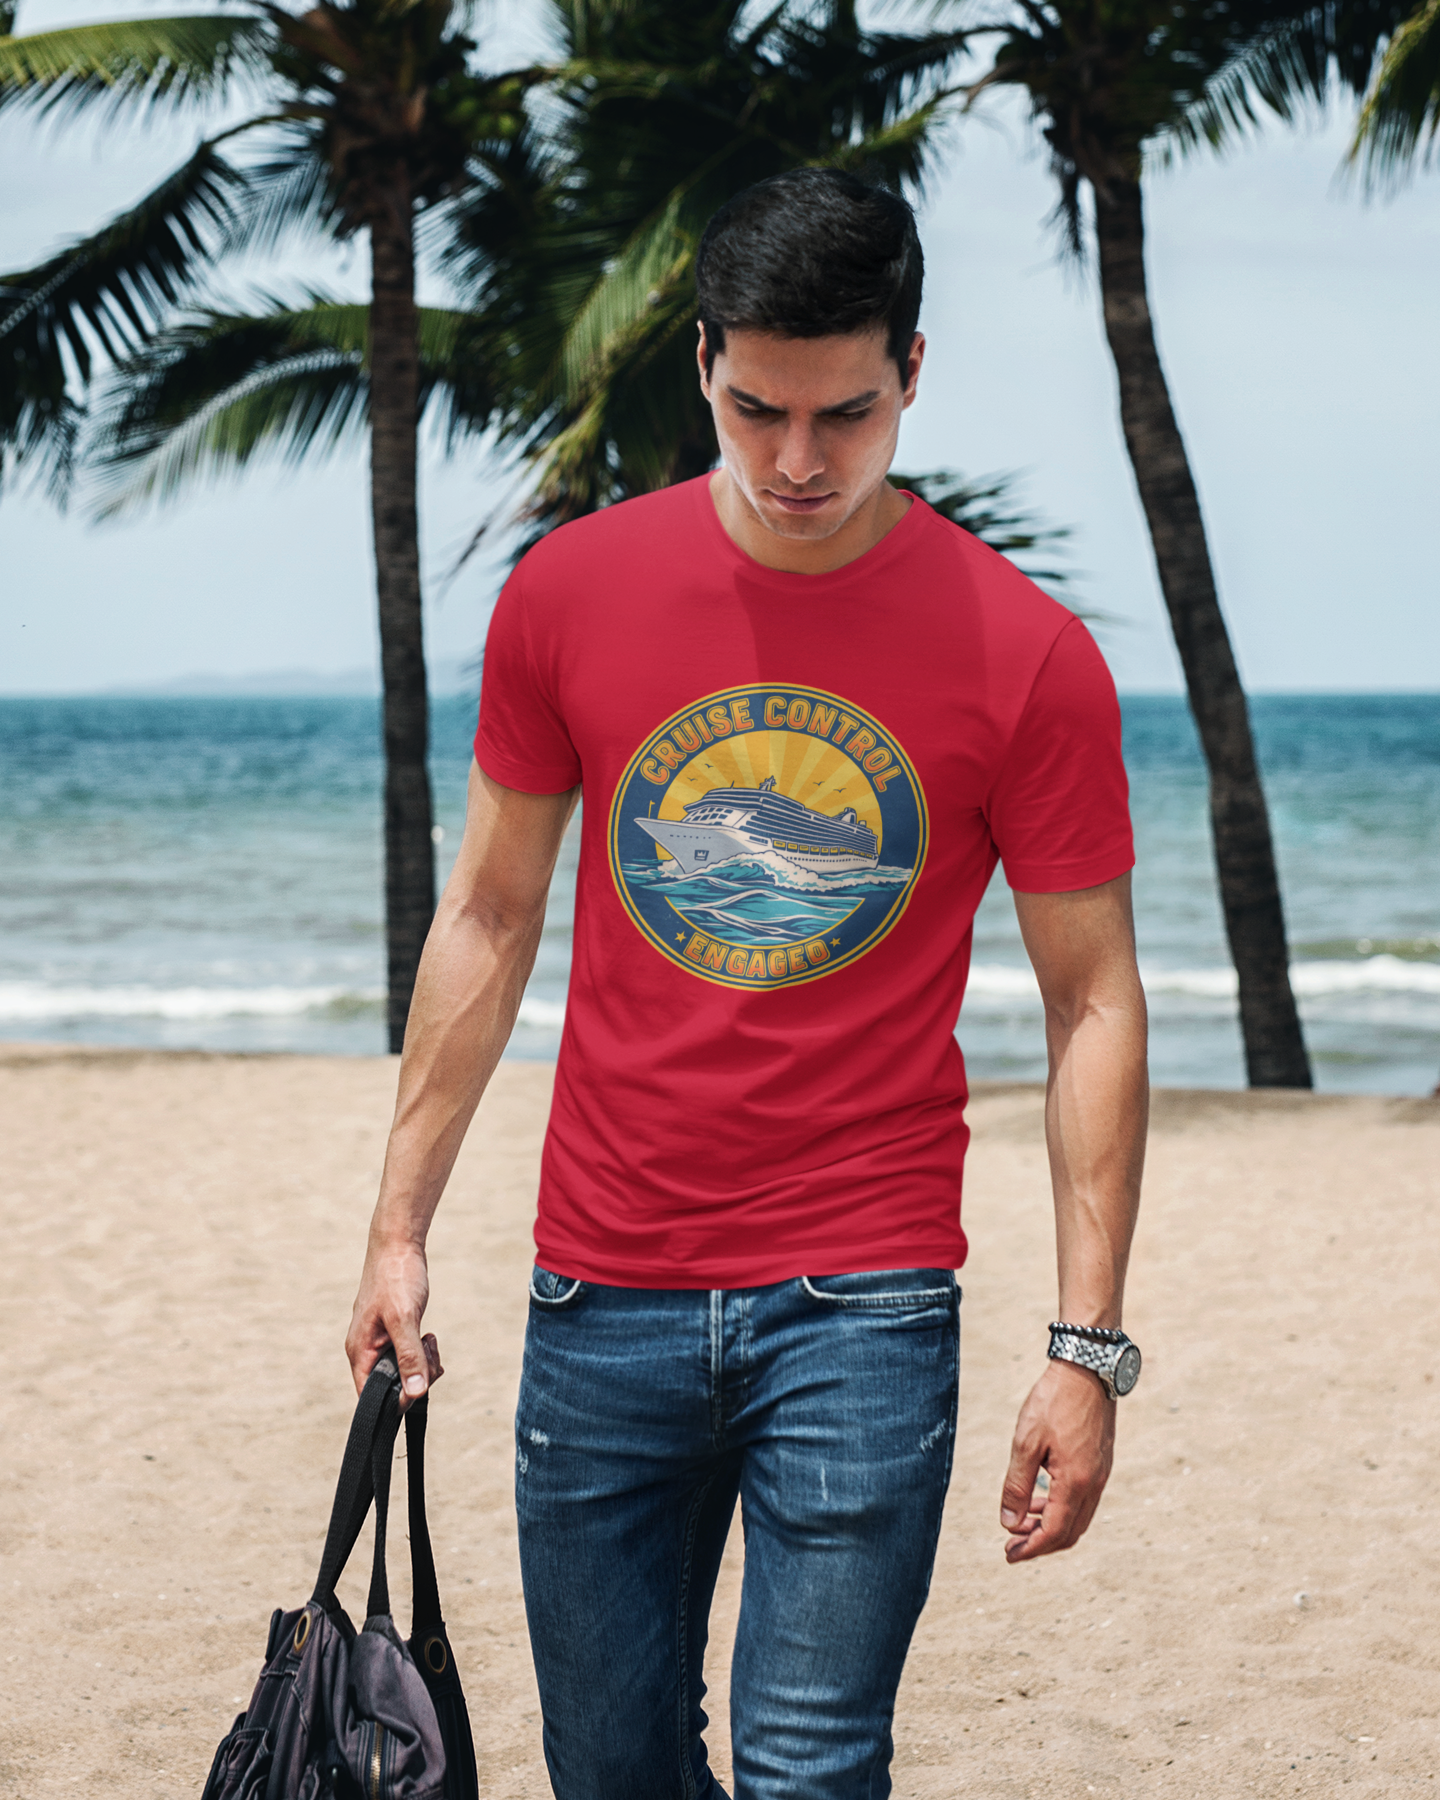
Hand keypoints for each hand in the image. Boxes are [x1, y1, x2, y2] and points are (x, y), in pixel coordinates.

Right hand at [345, 1236, 443, 1409]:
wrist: (398, 1245)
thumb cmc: (396, 1277)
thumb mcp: (404, 1318)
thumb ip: (409, 1356)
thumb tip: (415, 1393)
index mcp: (360, 1351)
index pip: (370, 1397)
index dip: (396, 1399)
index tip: (420, 1383)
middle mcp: (366, 1350)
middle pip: (391, 1386)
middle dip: (416, 1376)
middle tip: (428, 1351)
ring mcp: (379, 1341)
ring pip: (403, 1371)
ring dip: (422, 1362)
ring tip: (428, 1339)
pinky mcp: (392, 1333)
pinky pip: (408, 1356)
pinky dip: (422, 1351)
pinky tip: (428, 1336)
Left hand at [1000, 1358, 1114, 1561]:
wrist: (1086, 1368)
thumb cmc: (1053, 1402)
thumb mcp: (1026, 1443)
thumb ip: (1017, 1486)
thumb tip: (1009, 1523)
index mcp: (1075, 1483)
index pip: (1054, 1532)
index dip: (1030, 1549)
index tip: (1009, 1555)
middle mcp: (1094, 1483)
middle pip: (1070, 1532)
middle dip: (1041, 1543)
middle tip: (1012, 1544)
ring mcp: (1101, 1473)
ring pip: (1078, 1516)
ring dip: (1051, 1525)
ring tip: (1022, 1520)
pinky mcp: (1101, 1462)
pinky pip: (1083, 1499)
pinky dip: (1062, 1507)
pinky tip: (1042, 1496)